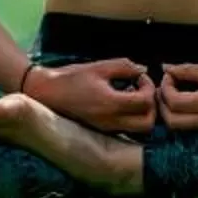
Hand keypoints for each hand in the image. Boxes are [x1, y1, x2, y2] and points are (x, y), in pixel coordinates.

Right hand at [28, 56, 154, 134]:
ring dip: (142, 113)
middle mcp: (111, 121)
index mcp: (111, 104)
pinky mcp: (102, 130)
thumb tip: (143, 70)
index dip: (149, 87)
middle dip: (151, 106)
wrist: (46, 93)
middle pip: (148, 123)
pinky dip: (131, 117)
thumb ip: (125, 67)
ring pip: (139, 129)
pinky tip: (121, 102)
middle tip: (142, 90)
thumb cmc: (72, 77)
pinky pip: (126, 129)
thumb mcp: (100, 67)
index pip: (146, 101)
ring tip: (132, 96)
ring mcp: (107, 128)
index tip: (139, 77)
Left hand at [159, 62, 197, 132]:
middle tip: (165, 87)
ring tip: (173, 93)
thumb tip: (166, 68)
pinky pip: (189, 127)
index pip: (174, 102)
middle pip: (171, 122)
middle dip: (162, 104)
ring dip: (169, 112)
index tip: (169, 75)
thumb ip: (188, 70)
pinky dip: (180, 116)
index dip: (165, 88)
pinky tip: (183, 100)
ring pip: (178, 127)